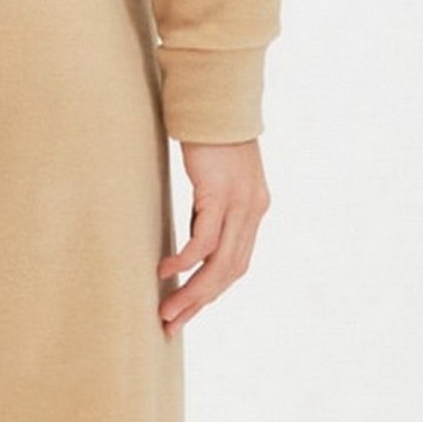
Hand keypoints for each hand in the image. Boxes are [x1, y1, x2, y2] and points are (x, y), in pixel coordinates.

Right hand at [158, 139, 269, 335]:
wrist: (216, 99)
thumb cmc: (211, 135)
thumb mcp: (216, 178)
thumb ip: (211, 207)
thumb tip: (195, 236)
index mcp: (254, 210)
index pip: (236, 264)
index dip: (212, 290)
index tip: (187, 310)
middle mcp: (253, 211)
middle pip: (230, 272)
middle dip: (200, 302)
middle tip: (172, 322)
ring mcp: (239, 204)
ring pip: (219, 263)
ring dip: (193, 291)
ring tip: (168, 308)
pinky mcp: (220, 194)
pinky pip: (204, 239)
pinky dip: (186, 260)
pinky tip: (167, 270)